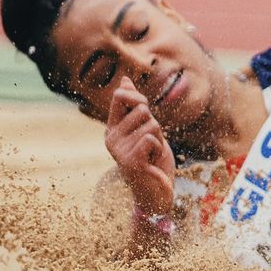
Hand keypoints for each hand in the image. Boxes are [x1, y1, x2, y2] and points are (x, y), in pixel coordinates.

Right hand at [105, 80, 175, 212]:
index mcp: (112, 128)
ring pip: (152, 124)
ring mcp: (118, 150)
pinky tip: (152, 162)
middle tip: (151, 144)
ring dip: (160, 139)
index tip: (145, 109)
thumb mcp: (144, 128)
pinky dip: (159, 149)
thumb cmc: (152, 158)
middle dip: (155, 124)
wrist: (155, 191)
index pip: (120, 97)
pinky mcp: (130, 161)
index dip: (137, 97)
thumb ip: (134, 107)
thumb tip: (124, 79)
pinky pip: (152, 139)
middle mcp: (110, 138)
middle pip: (142, 109)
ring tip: (152, 154)